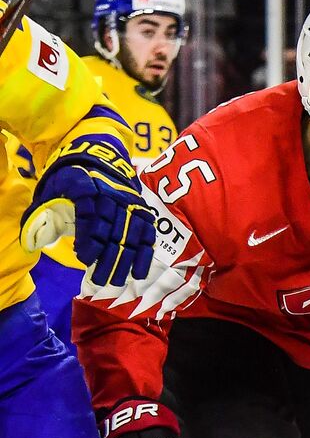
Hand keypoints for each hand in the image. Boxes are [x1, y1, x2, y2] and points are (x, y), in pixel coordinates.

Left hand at [20, 134, 155, 286]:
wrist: (100, 156)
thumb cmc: (72, 177)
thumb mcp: (53, 188)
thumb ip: (44, 213)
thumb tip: (33, 241)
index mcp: (88, 188)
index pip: (91, 218)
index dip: (89, 240)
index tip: (83, 258)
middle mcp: (113, 196)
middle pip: (113, 232)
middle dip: (108, 259)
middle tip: (101, 281)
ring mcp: (131, 204)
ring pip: (131, 237)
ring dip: (125, 262)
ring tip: (117, 282)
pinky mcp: (143, 210)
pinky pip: (148, 235)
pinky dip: (144, 255)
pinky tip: (139, 273)